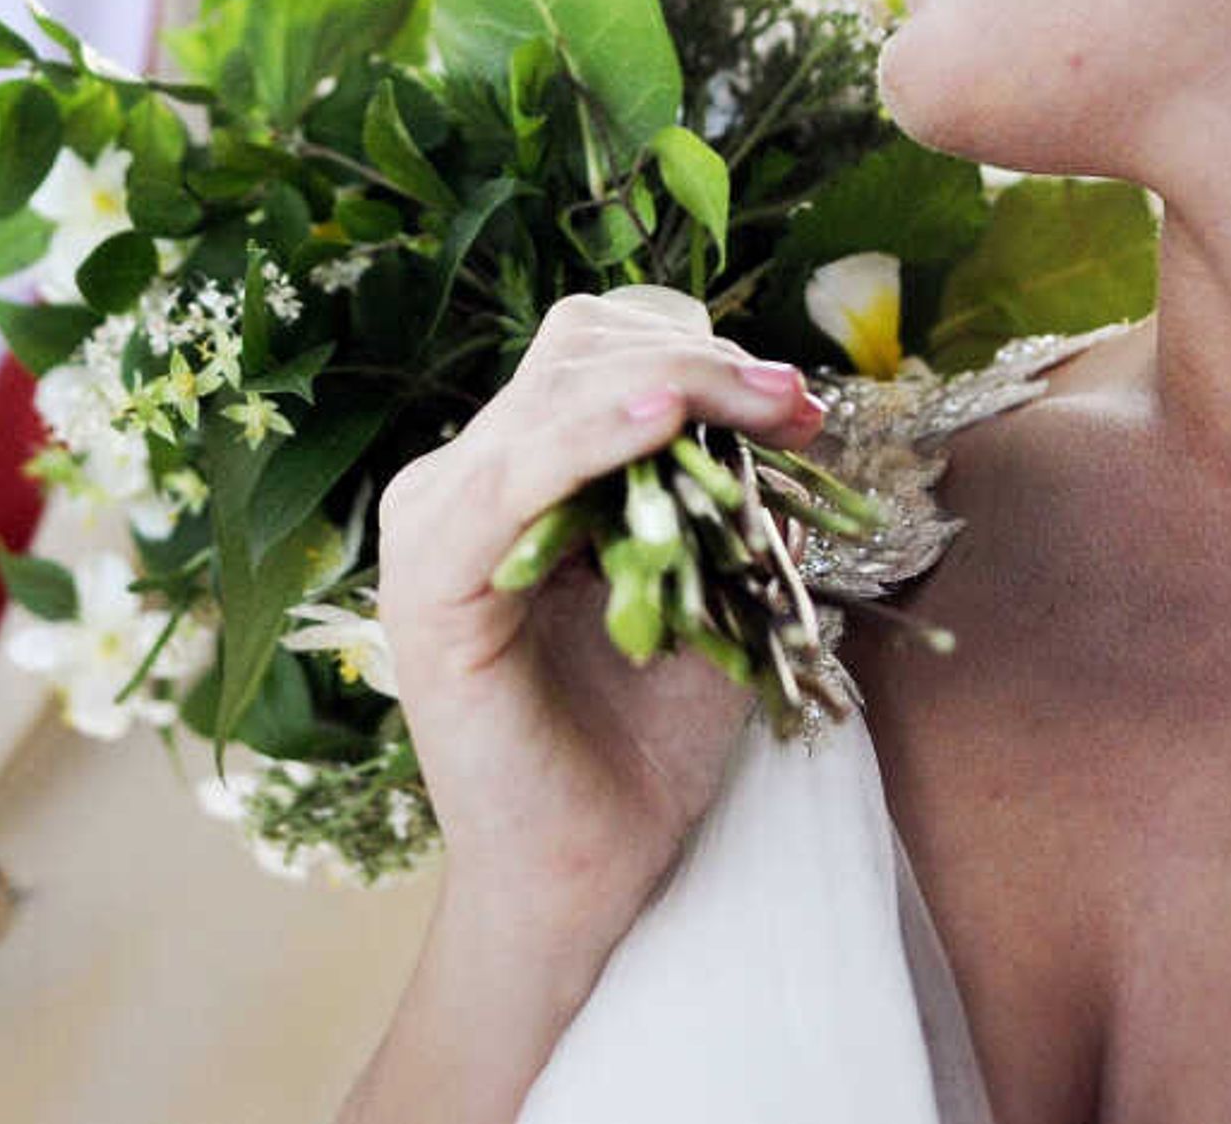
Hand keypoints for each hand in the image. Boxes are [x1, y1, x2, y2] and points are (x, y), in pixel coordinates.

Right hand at [373, 290, 829, 939]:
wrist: (586, 877)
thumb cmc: (641, 749)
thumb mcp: (711, 600)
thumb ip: (733, 511)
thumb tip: (789, 421)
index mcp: (515, 479)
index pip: (597, 360)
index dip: (701, 355)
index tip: (799, 398)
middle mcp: (460, 485)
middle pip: (575, 353)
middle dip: (698, 359)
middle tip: (794, 403)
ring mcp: (434, 526)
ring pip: (551, 394)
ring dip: (672, 384)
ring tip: (761, 406)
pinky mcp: (431, 582)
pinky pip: (512, 477)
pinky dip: (592, 434)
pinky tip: (662, 414)